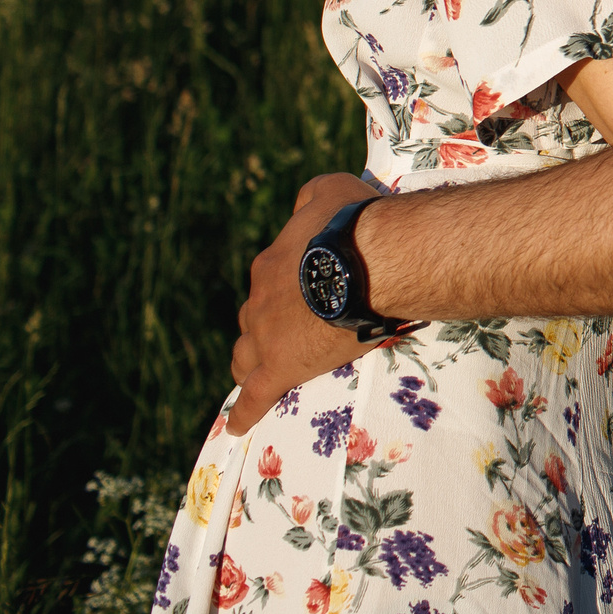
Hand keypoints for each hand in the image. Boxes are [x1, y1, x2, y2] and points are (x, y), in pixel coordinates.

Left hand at [225, 173, 379, 435]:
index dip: (290, 287)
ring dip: (251, 363)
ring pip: (245, 356)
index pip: (271, 280)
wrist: (373, 262)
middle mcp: (259, 301)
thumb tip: (302, 203)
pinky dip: (245, 412)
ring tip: (260, 373)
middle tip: (296, 330)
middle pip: (254, 320)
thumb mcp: (331, 188)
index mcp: (271, 263)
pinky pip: (254, 398)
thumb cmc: (357, 224)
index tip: (313, 289)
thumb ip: (311, 195)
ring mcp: (265, 338)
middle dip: (268, 325)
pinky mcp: (279, 369)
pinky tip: (239, 425)